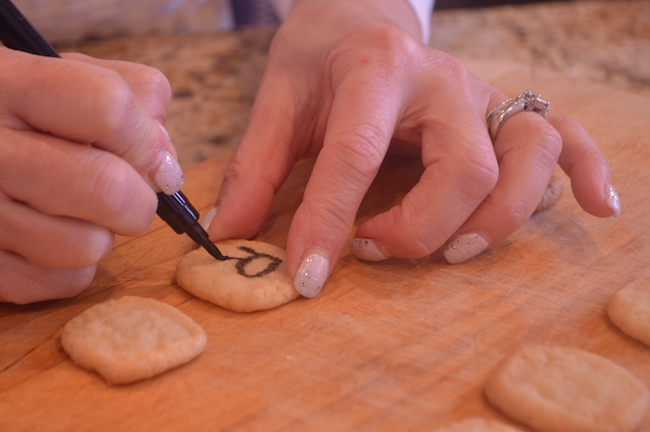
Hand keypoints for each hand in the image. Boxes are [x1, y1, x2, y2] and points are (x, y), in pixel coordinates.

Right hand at [0, 49, 180, 302]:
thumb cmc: (15, 113)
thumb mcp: (59, 74)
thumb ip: (127, 91)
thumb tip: (165, 157)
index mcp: (7, 83)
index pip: (109, 108)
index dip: (147, 137)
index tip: (152, 153)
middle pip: (110, 189)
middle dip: (139, 198)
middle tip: (129, 192)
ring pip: (89, 246)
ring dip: (102, 233)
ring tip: (75, 210)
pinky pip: (65, 282)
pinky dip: (72, 266)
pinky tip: (49, 234)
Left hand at [206, 0, 617, 297]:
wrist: (362, 16)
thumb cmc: (319, 58)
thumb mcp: (277, 100)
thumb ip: (255, 166)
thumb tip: (230, 233)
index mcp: (375, 69)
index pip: (356, 154)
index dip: (328, 222)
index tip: (306, 276)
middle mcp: (441, 82)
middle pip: (466, 167)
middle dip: (421, 228)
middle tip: (372, 249)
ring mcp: (480, 97)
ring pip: (525, 159)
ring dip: (495, 219)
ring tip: (450, 250)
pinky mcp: (501, 112)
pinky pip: (564, 137)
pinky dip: (583, 173)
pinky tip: (595, 208)